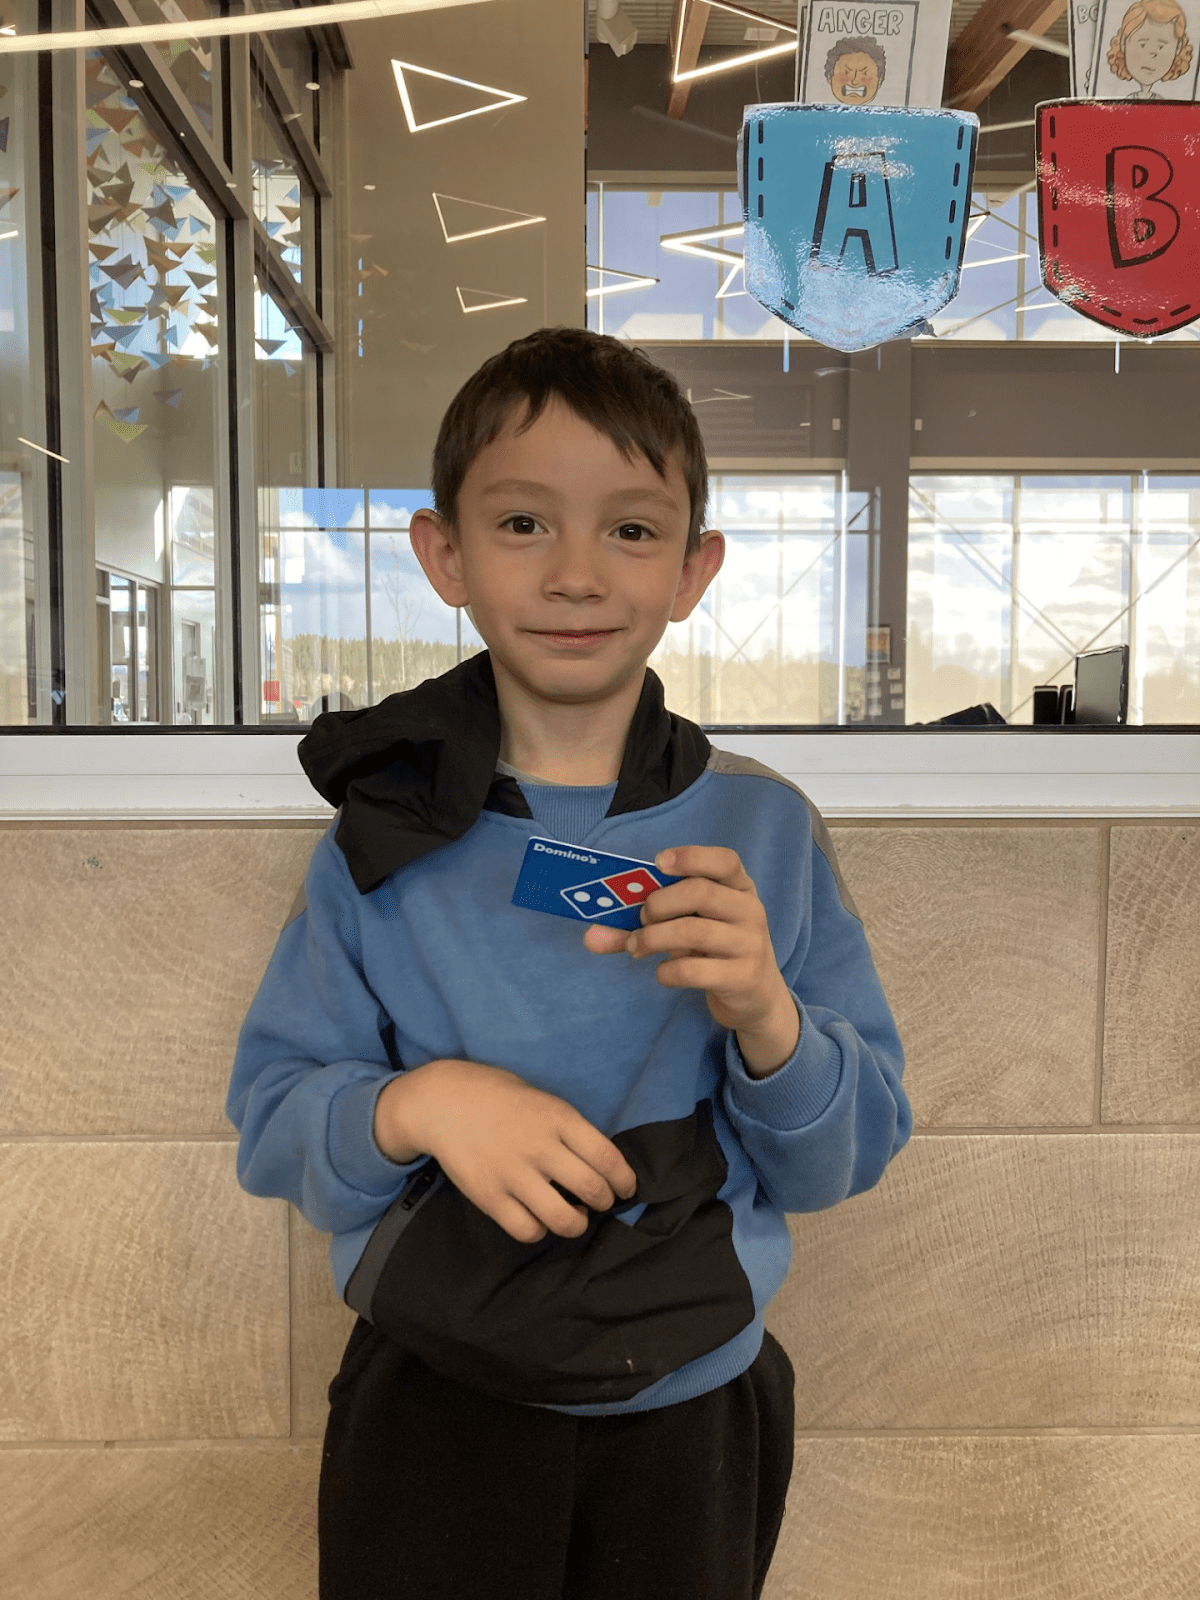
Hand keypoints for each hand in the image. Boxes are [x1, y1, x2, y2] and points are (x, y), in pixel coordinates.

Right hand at [374, 1059, 637, 1243]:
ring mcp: (514, 1174)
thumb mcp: (541, 1098)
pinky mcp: (490, 1197)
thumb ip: (568, 1128)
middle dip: (605, 1202)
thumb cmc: (498, 1095)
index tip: (625, 1188)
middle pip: (593, 1190)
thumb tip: (598, 1163)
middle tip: (600, 1201)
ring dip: (577, 1223)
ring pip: (564, 1219)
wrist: (442, 1102)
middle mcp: (540, 1147)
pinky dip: (540, 1230)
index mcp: (558, 1117)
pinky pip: (528, 1230)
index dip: (624, 1180)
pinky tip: (539, 1218)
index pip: (608, 1158)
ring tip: (574, 1216)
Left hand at [583, 846, 799, 1076]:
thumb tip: (590, 936)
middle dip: (659, 903)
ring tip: (637, 947)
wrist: (755, 996)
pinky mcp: (743, 977)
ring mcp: (751, 944)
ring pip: (694, 931)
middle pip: (701, 892)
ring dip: (653, 938)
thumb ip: (642, 925)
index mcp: (739, 887)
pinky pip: (694, 970)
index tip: (658, 863)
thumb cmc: (714, 950)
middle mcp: (750, 910)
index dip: (691, 857)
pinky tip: (662, 973)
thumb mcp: (687, 928)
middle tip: (641, 917)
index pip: (724, 860)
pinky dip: (667, 971)